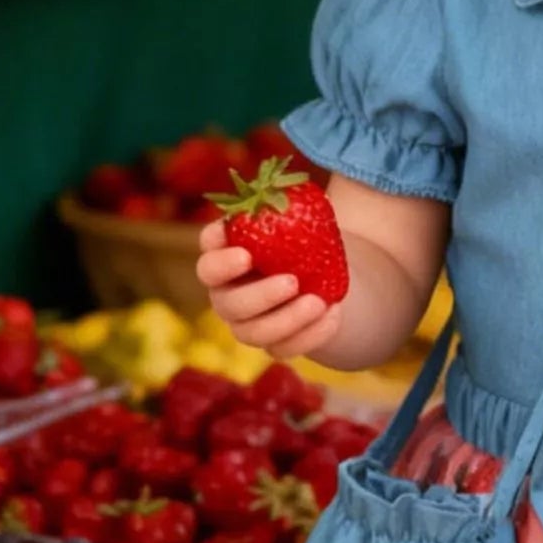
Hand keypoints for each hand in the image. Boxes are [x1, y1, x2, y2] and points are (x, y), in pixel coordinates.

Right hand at [196, 219, 343, 360]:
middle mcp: (226, 295)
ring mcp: (247, 324)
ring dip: (287, 320)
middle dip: (260, 295)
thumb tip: (292, 193)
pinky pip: (285, 349)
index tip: (247, 254)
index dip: (221, 262)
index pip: (208, 263)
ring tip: (318, 302)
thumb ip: (284, 208)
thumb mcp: (294, 219)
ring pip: (255, 333)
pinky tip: (333, 315)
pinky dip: (312, 335)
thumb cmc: (298, 238)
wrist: (320, 275)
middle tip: (292, 281)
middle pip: (228, 304)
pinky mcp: (272, 345)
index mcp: (222, 262)